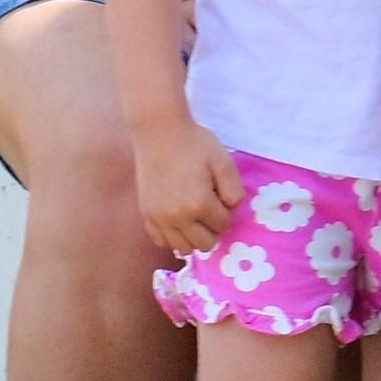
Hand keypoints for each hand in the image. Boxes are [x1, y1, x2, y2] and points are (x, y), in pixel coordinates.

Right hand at [137, 120, 244, 259]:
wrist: (159, 132)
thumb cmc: (195, 143)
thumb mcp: (224, 162)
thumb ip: (235, 190)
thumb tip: (232, 209)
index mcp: (199, 205)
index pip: (223, 225)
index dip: (227, 212)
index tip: (221, 196)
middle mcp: (177, 218)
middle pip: (205, 244)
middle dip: (213, 229)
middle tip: (211, 208)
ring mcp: (158, 218)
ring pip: (182, 248)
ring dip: (194, 236)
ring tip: (196, 216)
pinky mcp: (146, 214)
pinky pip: (161, 240)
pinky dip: (173, 236)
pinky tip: (179, 220)